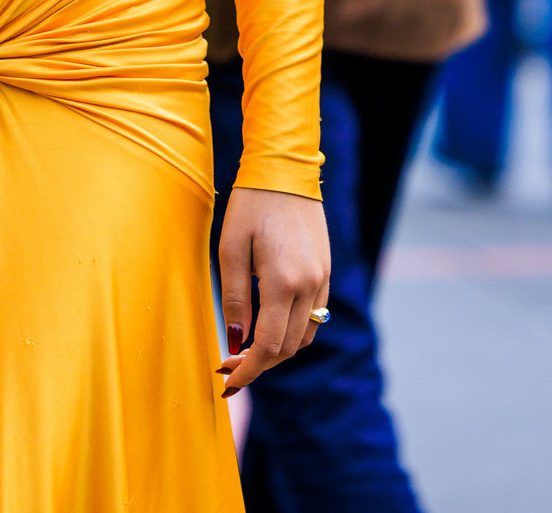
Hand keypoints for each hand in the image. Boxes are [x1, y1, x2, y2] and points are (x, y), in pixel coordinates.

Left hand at [217, 186, 329, 394]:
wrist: (285, 170)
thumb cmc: (250, 205)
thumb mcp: (230, 249)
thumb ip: (234, 298)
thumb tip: (236, 342)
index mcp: (283, 282)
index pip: (268, 346)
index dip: (247, 370)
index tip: (227, 381)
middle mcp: (309, 285)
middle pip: (287, 348)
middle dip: (259, 364)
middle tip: (229, 364)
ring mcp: (321, 279)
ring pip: (304, 336)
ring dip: (277, 351)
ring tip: (248, 348)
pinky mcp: (325, 271)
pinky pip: (314, 316)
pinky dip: (292, 330)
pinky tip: (269, 323)